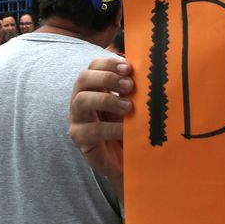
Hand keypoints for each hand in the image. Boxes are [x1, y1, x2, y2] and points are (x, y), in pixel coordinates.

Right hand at [69, 56, 133, 195]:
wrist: (128, 160)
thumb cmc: (130, 127)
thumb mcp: (133, 105)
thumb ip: (133, 90)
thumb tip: (148, 70)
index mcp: (94, 87)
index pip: (93, 66)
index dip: (108, 63)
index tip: (128, 68)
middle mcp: (80, 99)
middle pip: (83, 79)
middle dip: (107, 78)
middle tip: (129, 86)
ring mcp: (77, 119)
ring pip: (81, 101)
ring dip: (106, 99)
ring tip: (128, 106)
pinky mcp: (80, 138)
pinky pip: (91, 130)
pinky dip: (110, 128)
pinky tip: (126, 129)